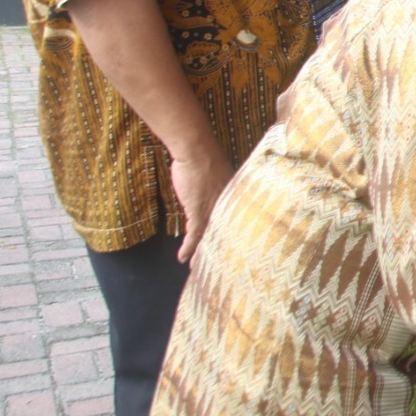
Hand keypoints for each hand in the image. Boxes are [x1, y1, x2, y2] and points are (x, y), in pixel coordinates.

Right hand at [169, 147, 234, 264]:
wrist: (196, 149)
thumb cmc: (205, 156)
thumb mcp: (217, 173)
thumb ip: (218, 185)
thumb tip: (212, 190)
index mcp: (233, 196)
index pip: (232, 221)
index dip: (228, 235)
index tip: (228, 246)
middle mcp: (226, 204)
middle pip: (224, 231)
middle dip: (218, 249)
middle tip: (217, 264)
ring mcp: (214, 208)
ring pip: (209, 236)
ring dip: (201, 252)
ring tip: (198, 266)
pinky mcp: (198, 210)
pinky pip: (194, 234)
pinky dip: (188, 247)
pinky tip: (182, 258)